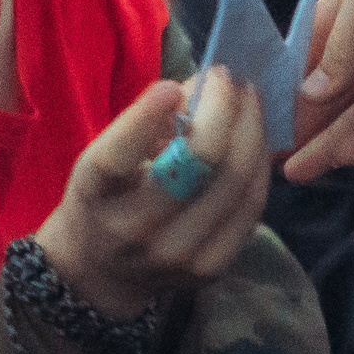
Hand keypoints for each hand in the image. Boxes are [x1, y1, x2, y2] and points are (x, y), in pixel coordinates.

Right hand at [34, 67, 269, 325]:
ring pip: (235, 183)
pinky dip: (258, 166)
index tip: (171, 85)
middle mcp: (134, 231)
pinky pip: (251, 208)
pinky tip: (254, 141)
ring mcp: (178, 255)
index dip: (145, 117)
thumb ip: (143, 124)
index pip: (117, 156)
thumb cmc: (104, 199)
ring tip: (248, 102)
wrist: (104, 273)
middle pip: (198, 164)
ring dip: (251, 132)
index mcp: (95, 195)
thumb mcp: (101, 160)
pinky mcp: (212, 269)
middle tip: (231, 80)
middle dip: (224, 110)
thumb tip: (202, 86)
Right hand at [285, 0, 353, 182]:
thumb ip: (339, 45)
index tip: (264, 114)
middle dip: (310, 124)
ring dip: (336, 140)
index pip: (322, 52)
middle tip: (273, 154)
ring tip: (297, 170)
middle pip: (346, 89)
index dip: (293, 85)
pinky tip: (341, 155)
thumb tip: (310, 94)